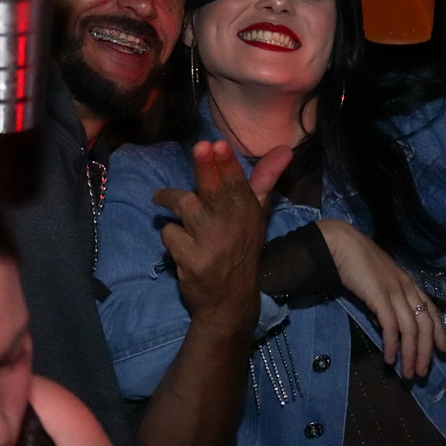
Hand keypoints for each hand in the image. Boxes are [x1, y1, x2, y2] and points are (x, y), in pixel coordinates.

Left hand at [152, 141, 291, 334]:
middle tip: (199, 148)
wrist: (229, 302)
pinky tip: (175, 238)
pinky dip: (168, 233)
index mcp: (248, 211)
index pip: (238, 183)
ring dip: (169, 198)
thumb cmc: (240, 249)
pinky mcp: (192, 261)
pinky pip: (170, 234)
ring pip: (185, 206)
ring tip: (160, 198)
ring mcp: (212, 244)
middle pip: (214, 191)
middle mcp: (232, 226)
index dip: (227, 163)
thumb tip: (285, 149)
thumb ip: (264, 180)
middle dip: (205, 167)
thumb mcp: (256, 216)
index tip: (217, 143)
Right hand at [316, 219, 445, 378]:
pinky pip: (391, 326)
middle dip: (426, 352)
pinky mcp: (380, 296)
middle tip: (422, 373)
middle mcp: (406, 288)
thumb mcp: (378, 285)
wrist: (342, 245)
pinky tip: (389, 358)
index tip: (443, 351)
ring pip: (411, 329)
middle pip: (425, 325)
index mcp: (409, 283)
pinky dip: (392, 345)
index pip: (432, 310)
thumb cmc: (357, 263)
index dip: (440, 332)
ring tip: (407, 373)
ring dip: (411, 354)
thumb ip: (384, 305)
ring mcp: (394, 292)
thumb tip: (386, 328)